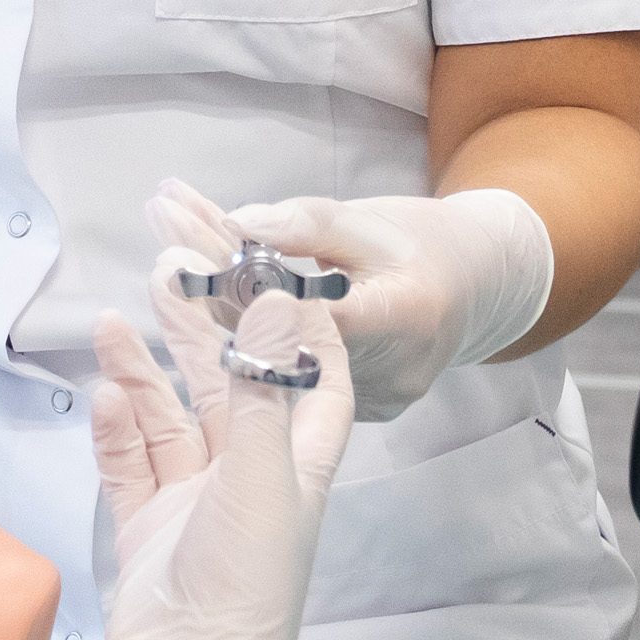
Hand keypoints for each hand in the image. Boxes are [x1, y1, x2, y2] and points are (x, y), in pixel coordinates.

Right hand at [27, 291, 357, 639]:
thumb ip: (262, 387)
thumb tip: (278, 299)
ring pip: (170, 419)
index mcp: (299, 469)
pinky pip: (131, 464)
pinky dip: (117, 427)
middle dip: (201, 329)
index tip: (279, 268)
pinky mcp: (148, 530)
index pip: (313, 381)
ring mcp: (195, 506)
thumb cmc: (244, 589)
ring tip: (115, 316)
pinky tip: (104, 389)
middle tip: (170, 267)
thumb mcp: (261, 476)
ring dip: (145, 370)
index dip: (300, 327)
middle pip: (228, 388)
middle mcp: (250, 481)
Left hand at [161, 180, 552, 424]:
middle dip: (210, 291)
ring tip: (167, 264)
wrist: (478, 289)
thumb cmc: (426, 244)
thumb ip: (304, 224)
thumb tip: (236, 223)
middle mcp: (383, 376)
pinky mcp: (352, 417)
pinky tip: (201, 302)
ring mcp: (368, 405)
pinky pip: (286, 375)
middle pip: (275, 340)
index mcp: (400, 318)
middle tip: (161, 250)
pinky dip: (244, 337)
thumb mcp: (370, 221)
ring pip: (272, 360)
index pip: (301, 309)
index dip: (235, 288)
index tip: (178, 254)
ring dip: (214, 314)